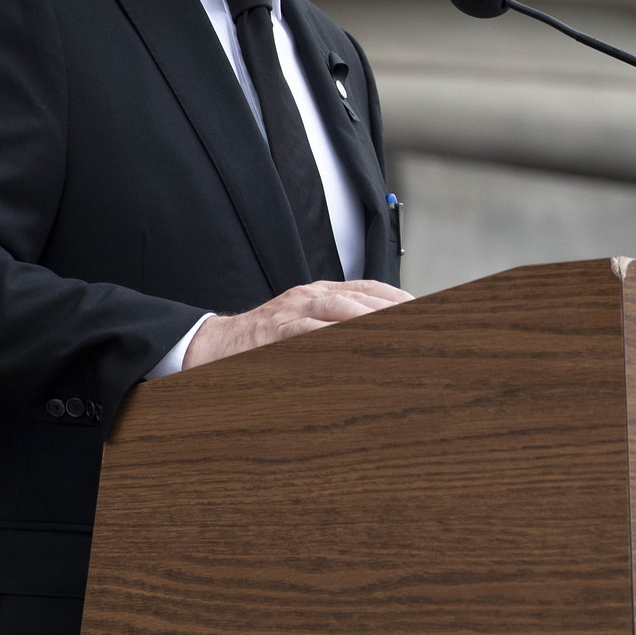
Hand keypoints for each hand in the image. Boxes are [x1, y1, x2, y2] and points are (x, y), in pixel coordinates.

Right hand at [184, 279, 412, 369]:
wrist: (213, 345)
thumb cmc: (263, 342)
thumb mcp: (303, 327)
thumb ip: (334, 328)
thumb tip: (374, 340)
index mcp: (318, 293)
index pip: (367, 288)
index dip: (396, 297)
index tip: (422, 308)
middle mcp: (309, 296)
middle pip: (360, 297)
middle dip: (393, 309)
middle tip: (420, 324)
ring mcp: (292, 312)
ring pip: (340, 309)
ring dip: (372, 320)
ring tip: (399, 332)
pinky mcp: (277, 332)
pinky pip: (311, 333)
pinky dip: (336, 338)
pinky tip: (357, 346)